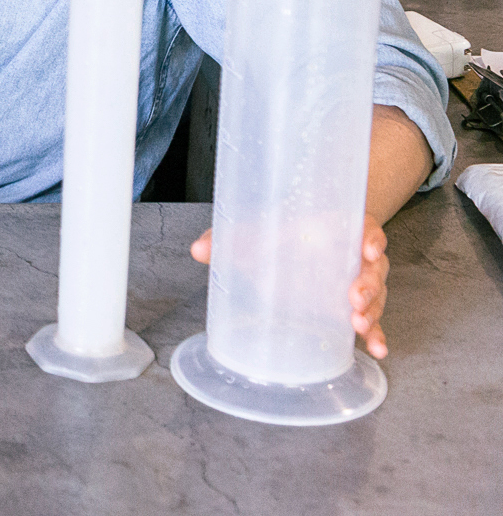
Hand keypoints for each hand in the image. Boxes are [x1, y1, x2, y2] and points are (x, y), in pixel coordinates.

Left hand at [190, 219, 392, 358]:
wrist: (294, 239)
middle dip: (368, 284)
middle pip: (374, 266)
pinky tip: (377, 349)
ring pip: (376, 295)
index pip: (365, 227)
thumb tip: (198, 250)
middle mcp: (353, 254)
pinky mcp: (352, 306)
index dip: (371, 237)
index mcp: (337, 226)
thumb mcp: (255, 228)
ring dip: (372, 311)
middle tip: (354, 298)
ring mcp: (356, 280)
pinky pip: (371, 319)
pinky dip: (375, 334)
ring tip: (359, 325)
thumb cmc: (278, 229)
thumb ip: (228, 237)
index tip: (368, 249)